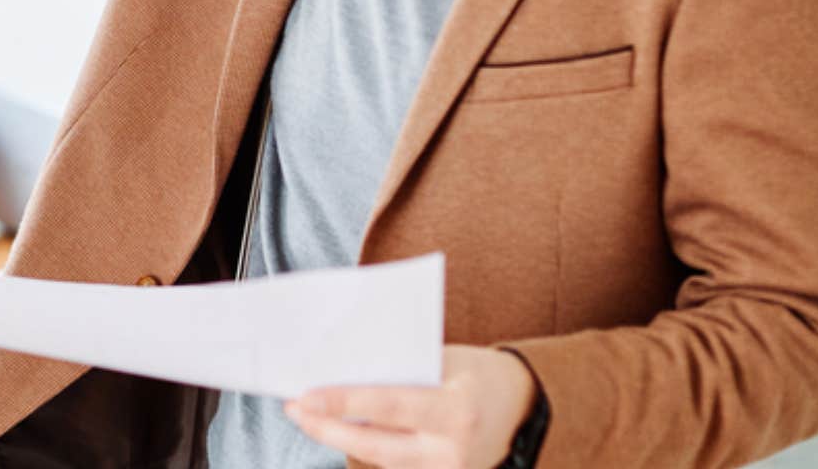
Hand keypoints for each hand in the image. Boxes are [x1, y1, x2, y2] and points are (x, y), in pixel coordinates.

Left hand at [283, 345, 536, 467]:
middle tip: (294, 408)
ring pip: (381, 459)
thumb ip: (401, 367)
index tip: (305, 396)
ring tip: (307, 417)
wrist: (524, 405)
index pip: (388, 406)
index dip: (343, 402)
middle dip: (328, 428)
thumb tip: (342, 368)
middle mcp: (452, 449)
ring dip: (339, 438)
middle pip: (377, 444)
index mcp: (455, 409)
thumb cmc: (477, 372)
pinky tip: (337, 430)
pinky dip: (365, 446)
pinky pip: (395, 464)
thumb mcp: (445, 359)